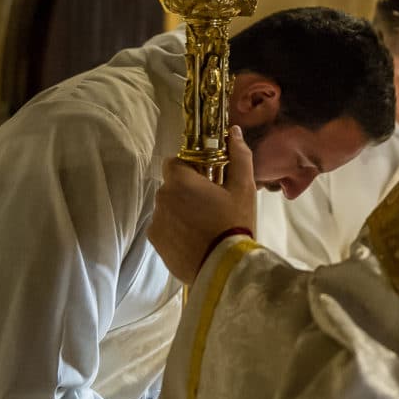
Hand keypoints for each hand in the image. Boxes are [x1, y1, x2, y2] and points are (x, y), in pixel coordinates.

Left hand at [149, 126, 255, 283]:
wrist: (224, 267)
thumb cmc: (235, 222)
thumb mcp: (244, 188)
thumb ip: (238, 156)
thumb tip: (233, 131)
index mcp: (181, 180)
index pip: (175, 162)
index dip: (190, 169)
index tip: (208, 180)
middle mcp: (162, 197)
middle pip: (171, 185)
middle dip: (186, 190)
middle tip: (210, 204)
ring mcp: (156, 221)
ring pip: (167, 206)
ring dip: (180, 209)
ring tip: (203, 225)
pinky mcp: (155, 241)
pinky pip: (163, 226)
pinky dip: (174, 229)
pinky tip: (194, 239)